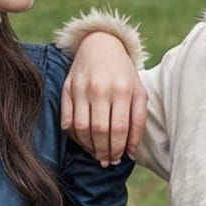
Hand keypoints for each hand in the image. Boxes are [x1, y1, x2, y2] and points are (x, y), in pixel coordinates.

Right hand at [60, 32, 146, 164]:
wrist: (99, 44)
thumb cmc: (123, 73)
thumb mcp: (138, 92)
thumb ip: (138, 121)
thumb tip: (130, 151)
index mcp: (121, 90)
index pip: (118, 128)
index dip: (117, 148)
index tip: (117, 159)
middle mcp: (100, 89)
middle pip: (98, 131)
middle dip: (103, 151)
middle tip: (106, 160)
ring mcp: (80, 89)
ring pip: (81, 128)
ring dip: (88, 147)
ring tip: (95, 154)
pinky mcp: (67, 89)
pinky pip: (67, 120)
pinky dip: (74, 135)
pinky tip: (83, 141)